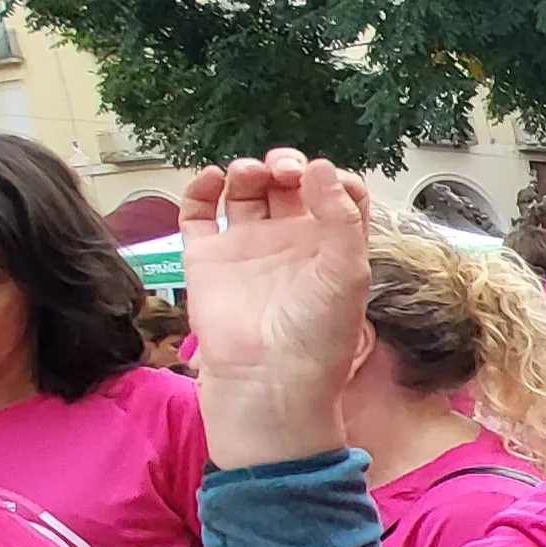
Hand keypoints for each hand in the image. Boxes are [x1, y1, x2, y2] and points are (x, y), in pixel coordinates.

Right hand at [180, 149, 373, 465]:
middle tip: (284, 169)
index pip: (335, 195)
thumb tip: (321, 167)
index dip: (331, 179)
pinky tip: (212, 180)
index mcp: (330, 248)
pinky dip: (200, 189)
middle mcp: (289, 244)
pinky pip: (198, 213)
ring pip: (245, 192)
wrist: (268, 381)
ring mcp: (247, 249)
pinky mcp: (207, 259)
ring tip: (251, 174)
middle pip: (287, 186)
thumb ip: (340, 217)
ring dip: (248, 171)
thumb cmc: (317, 338)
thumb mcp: (347, 274)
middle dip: (286, 166)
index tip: (326, 178)